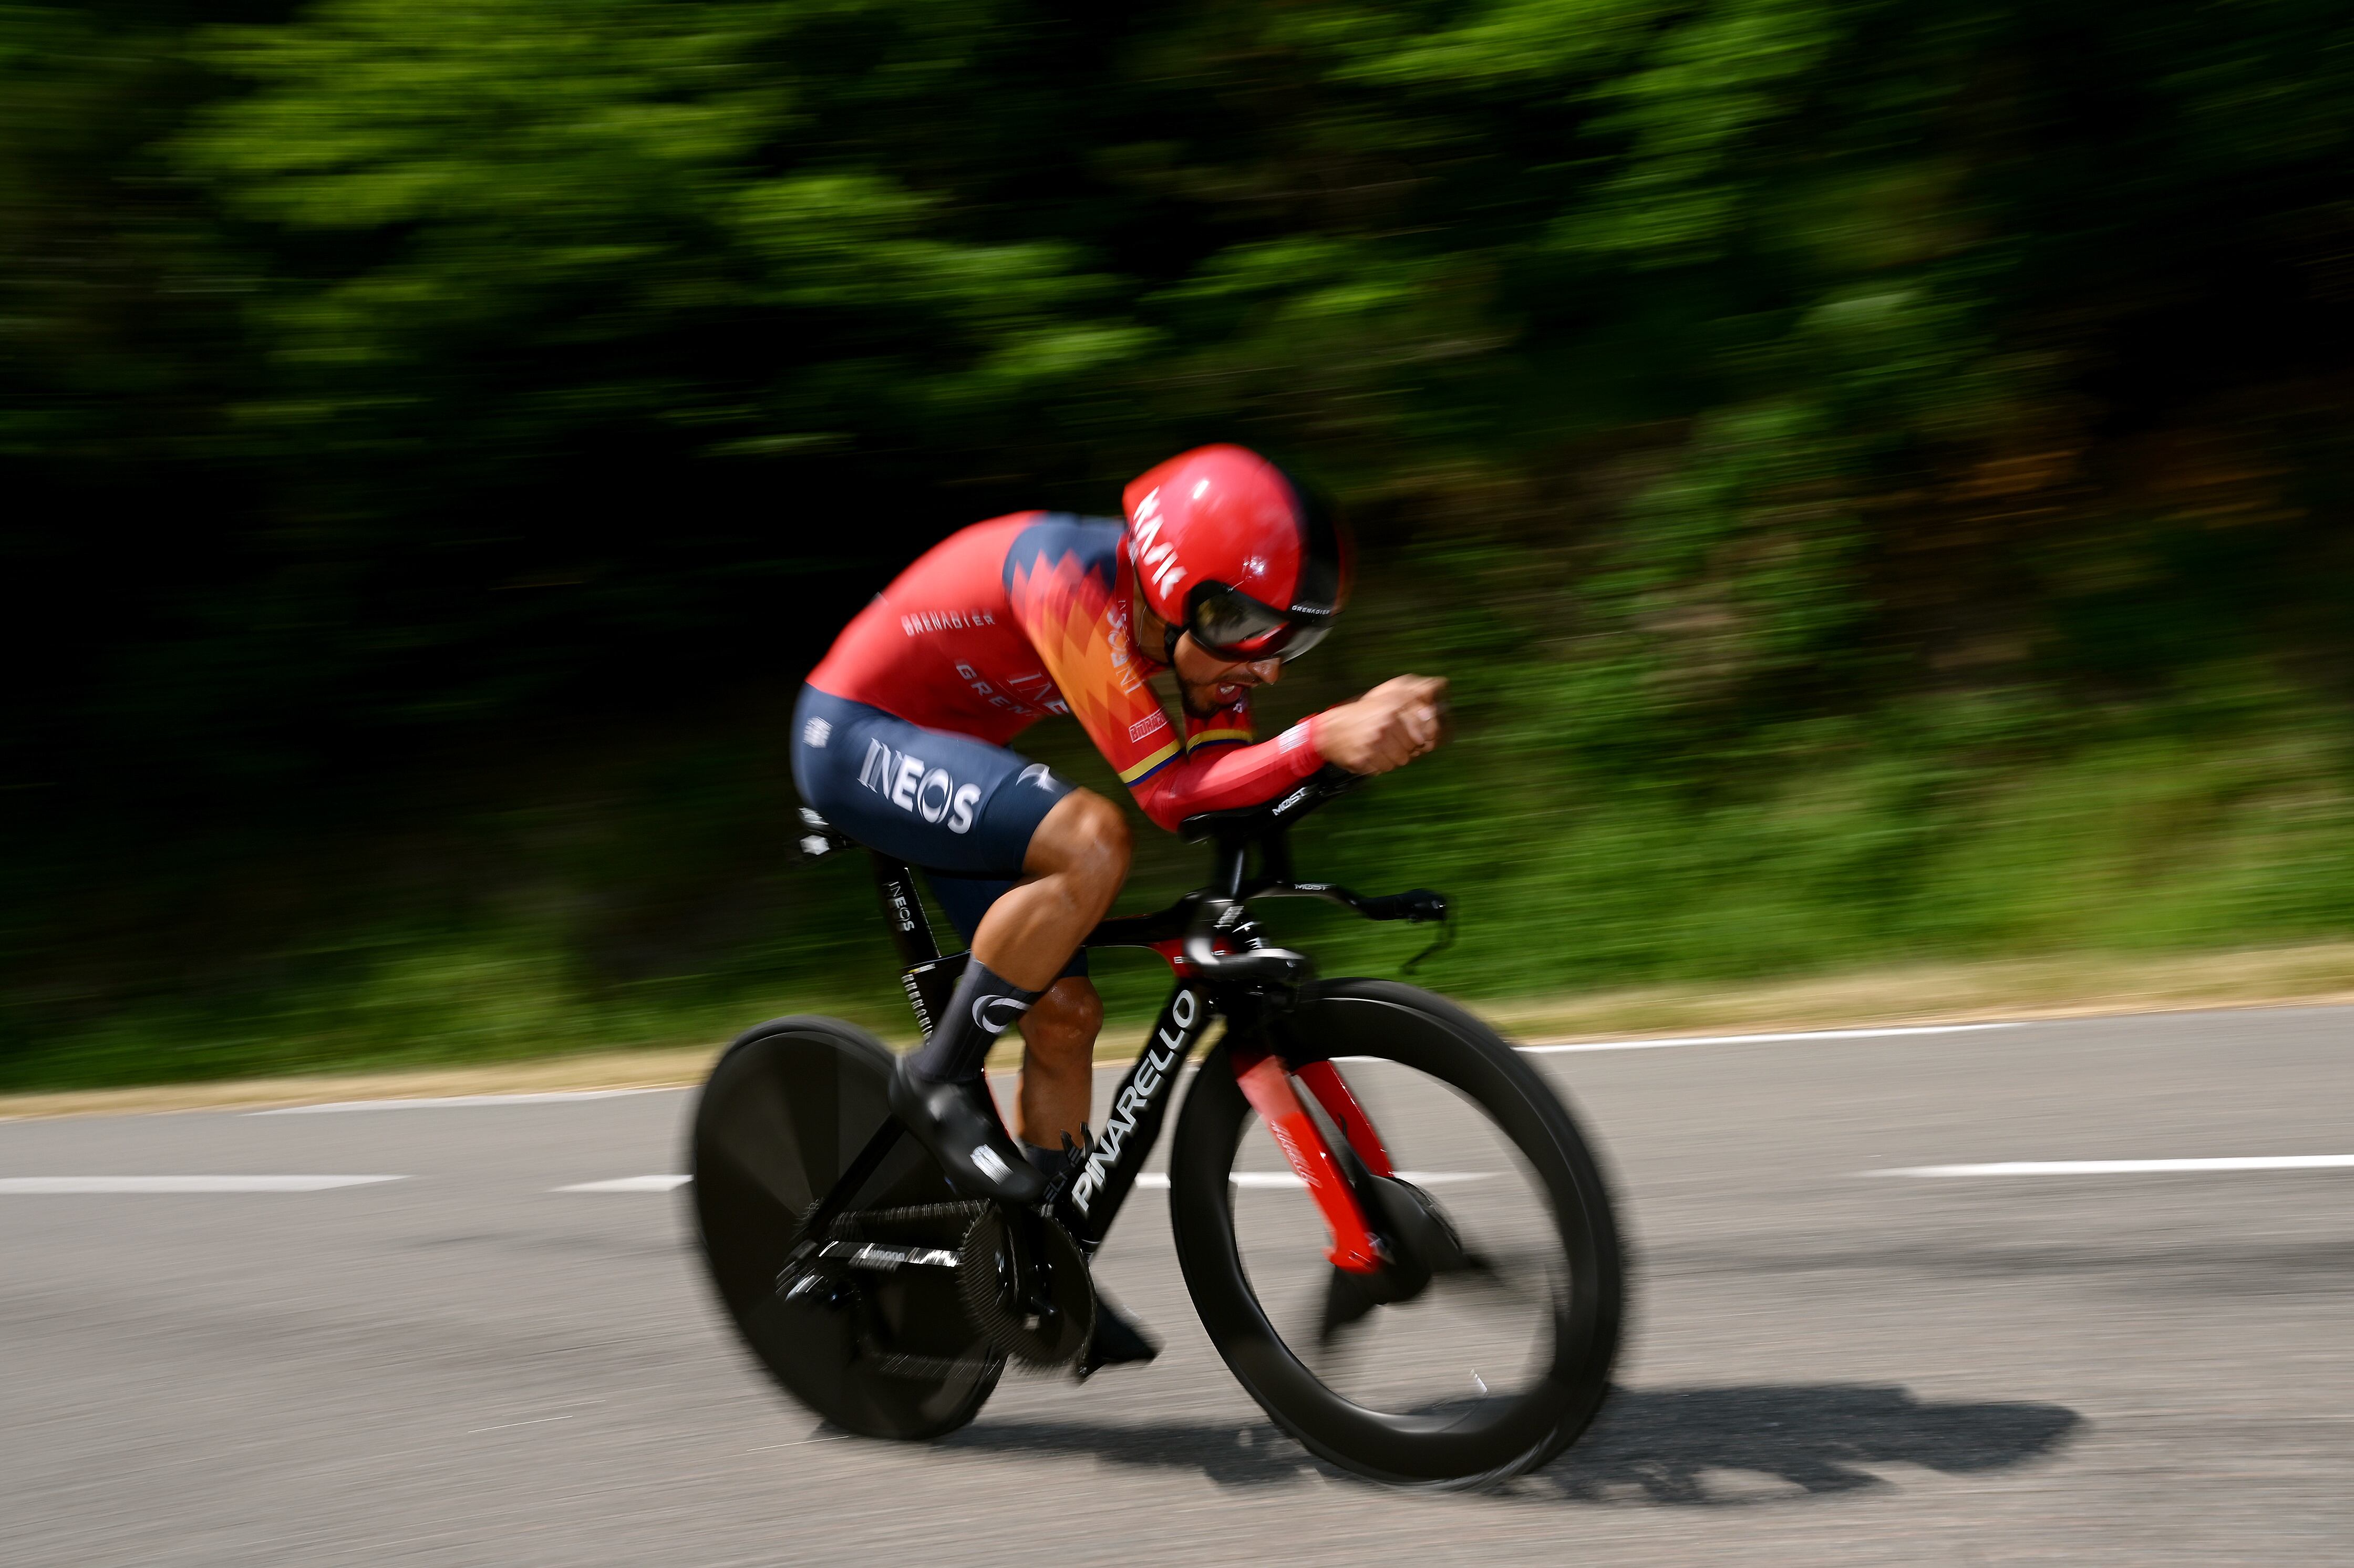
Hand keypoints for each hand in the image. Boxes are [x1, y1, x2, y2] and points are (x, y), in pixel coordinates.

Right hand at [1315, 675, 1448, 774]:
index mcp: (1393, 707)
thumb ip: (1412, 702)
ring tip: (1378, 747)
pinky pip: (1384, 769)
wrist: (1329, 730)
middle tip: (1387, 740)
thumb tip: (1433, 709)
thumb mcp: (1386, 701)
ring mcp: (1374, 742)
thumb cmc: (1362, 716)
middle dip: (1404, 748)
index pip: (1423, 732)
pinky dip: (1379, 765)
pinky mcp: (1364, 758)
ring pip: (1400, 761)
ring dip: (1392, 758)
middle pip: (1412, 749)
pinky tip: (1369, 754)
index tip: (1410, 737)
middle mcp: (1385, 723)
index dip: (1418, 738)